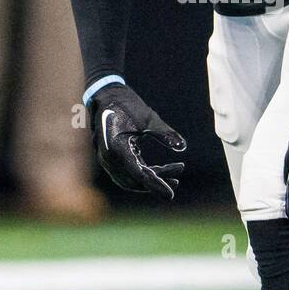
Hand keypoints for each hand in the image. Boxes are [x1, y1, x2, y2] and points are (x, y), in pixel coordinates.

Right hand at [88, 84, 186, 200]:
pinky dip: (143, 173)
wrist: (106, 95)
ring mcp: (108, 159)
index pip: (139, 175)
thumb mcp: (149, 118)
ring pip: (130, 179)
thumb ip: (165, 133)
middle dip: (155, 184)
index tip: (172, 194)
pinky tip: (159, 170)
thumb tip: (182, 146)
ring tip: (173, 178)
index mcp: (117, 148)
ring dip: (150, 180)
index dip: (156, 185)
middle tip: (176, 183)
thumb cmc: (127, 104)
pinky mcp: (111, 157)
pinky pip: (127, 171)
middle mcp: (109, 158)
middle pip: (134, 180)